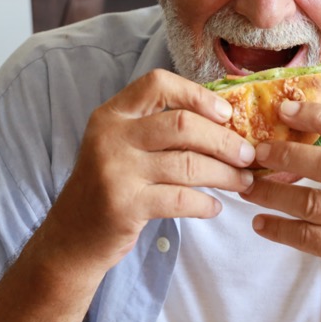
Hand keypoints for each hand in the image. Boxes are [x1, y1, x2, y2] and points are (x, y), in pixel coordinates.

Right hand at [45, 68, 256, 271]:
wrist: (72, 237)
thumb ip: (158, 130)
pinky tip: (215, 207)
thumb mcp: (122, 147)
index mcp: (112, 114)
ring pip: (188, 164)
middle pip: (183, 124)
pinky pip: (181, 199)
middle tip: (248, 155)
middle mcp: (111, 137)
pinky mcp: (125, 205)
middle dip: (224, 140)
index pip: (158, 84)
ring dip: (225, 174)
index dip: (197, 94)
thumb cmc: (110, 187)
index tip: (226, 114)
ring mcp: (116, 171)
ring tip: (243, 182)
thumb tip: (225, 122)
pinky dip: (206, 204)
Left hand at [240, 99, 320, 303]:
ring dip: (273, 194)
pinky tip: (260, 223)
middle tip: (259, 152)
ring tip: (248, 188)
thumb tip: (301, 131)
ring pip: (312, 202)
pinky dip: (279, 229)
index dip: (319, 117)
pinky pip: (307, 236)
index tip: (285, 110)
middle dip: (288, 155)